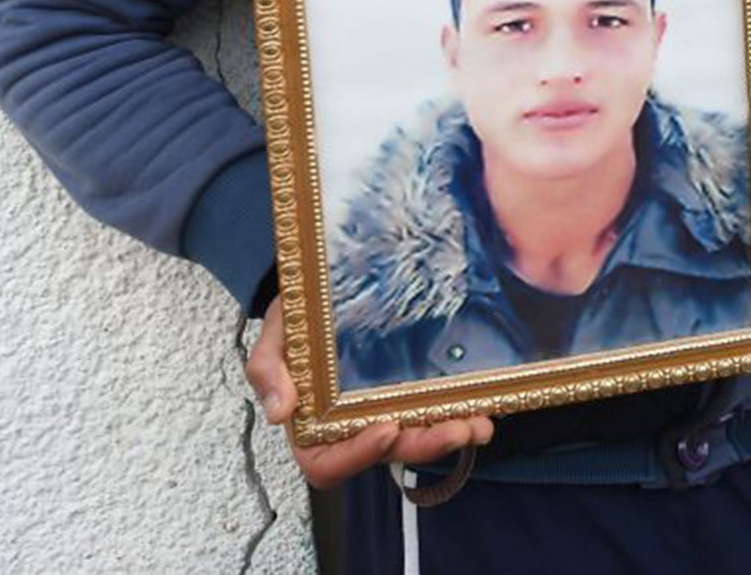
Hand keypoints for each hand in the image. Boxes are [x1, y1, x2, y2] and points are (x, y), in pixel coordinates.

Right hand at [245, 295, 492, 488]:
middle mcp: (349, 429)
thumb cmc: (296, 318)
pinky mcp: (406, 395)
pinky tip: (483, 406)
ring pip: (415, 439)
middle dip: (424, 445)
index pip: (329, 462)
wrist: (323, 287)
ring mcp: (380, 413)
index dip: (359, 454)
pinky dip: (458, 413)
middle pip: (386, 454)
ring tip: (479, 423)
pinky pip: (431, 413)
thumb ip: (267, 369)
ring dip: (449, 436)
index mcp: (311, 428)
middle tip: (458, 428)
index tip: (388, 427)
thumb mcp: (275, 334)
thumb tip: (279, 412)